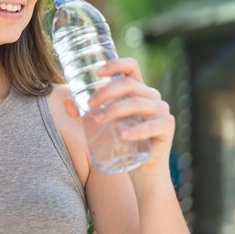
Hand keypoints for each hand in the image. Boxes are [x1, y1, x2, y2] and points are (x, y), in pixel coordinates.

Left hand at [64, 58, 174, 179]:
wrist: (142, 169)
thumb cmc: (121, 140)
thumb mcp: (103, 122)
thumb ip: (85, 111)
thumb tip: (67, 102)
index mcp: (138, 89)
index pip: (131, 67)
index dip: (115, 64)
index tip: (97, 72)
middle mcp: (151, 96)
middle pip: (129, 84)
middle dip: (106, 92)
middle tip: (89, 104)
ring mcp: (161, 110)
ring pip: (137, 103)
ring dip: (115, 110)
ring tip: (98, 119)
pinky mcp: (167, 128)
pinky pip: (152, 126)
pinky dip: (136, 130)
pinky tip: (123, 135)